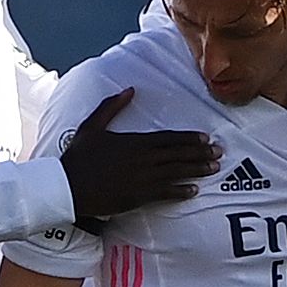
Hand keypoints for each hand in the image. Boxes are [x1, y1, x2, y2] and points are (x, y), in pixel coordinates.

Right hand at [60, 88, 222, 219]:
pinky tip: (193, 190)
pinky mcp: (138, 197)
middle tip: (219, 153)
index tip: (205, 138)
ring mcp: (142, 179)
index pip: (168, 138)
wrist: (67, 186)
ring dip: (196, 170)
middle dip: (200, 153)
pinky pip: (165, 193)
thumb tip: (130, 90)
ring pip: (176, 173)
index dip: (188, 138)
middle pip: (178, 155)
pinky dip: (181, 192)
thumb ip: (111, 107)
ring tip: (213, 169)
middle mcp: (142, 159)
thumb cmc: (78, 157)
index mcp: (134, 141)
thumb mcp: (92, 126)